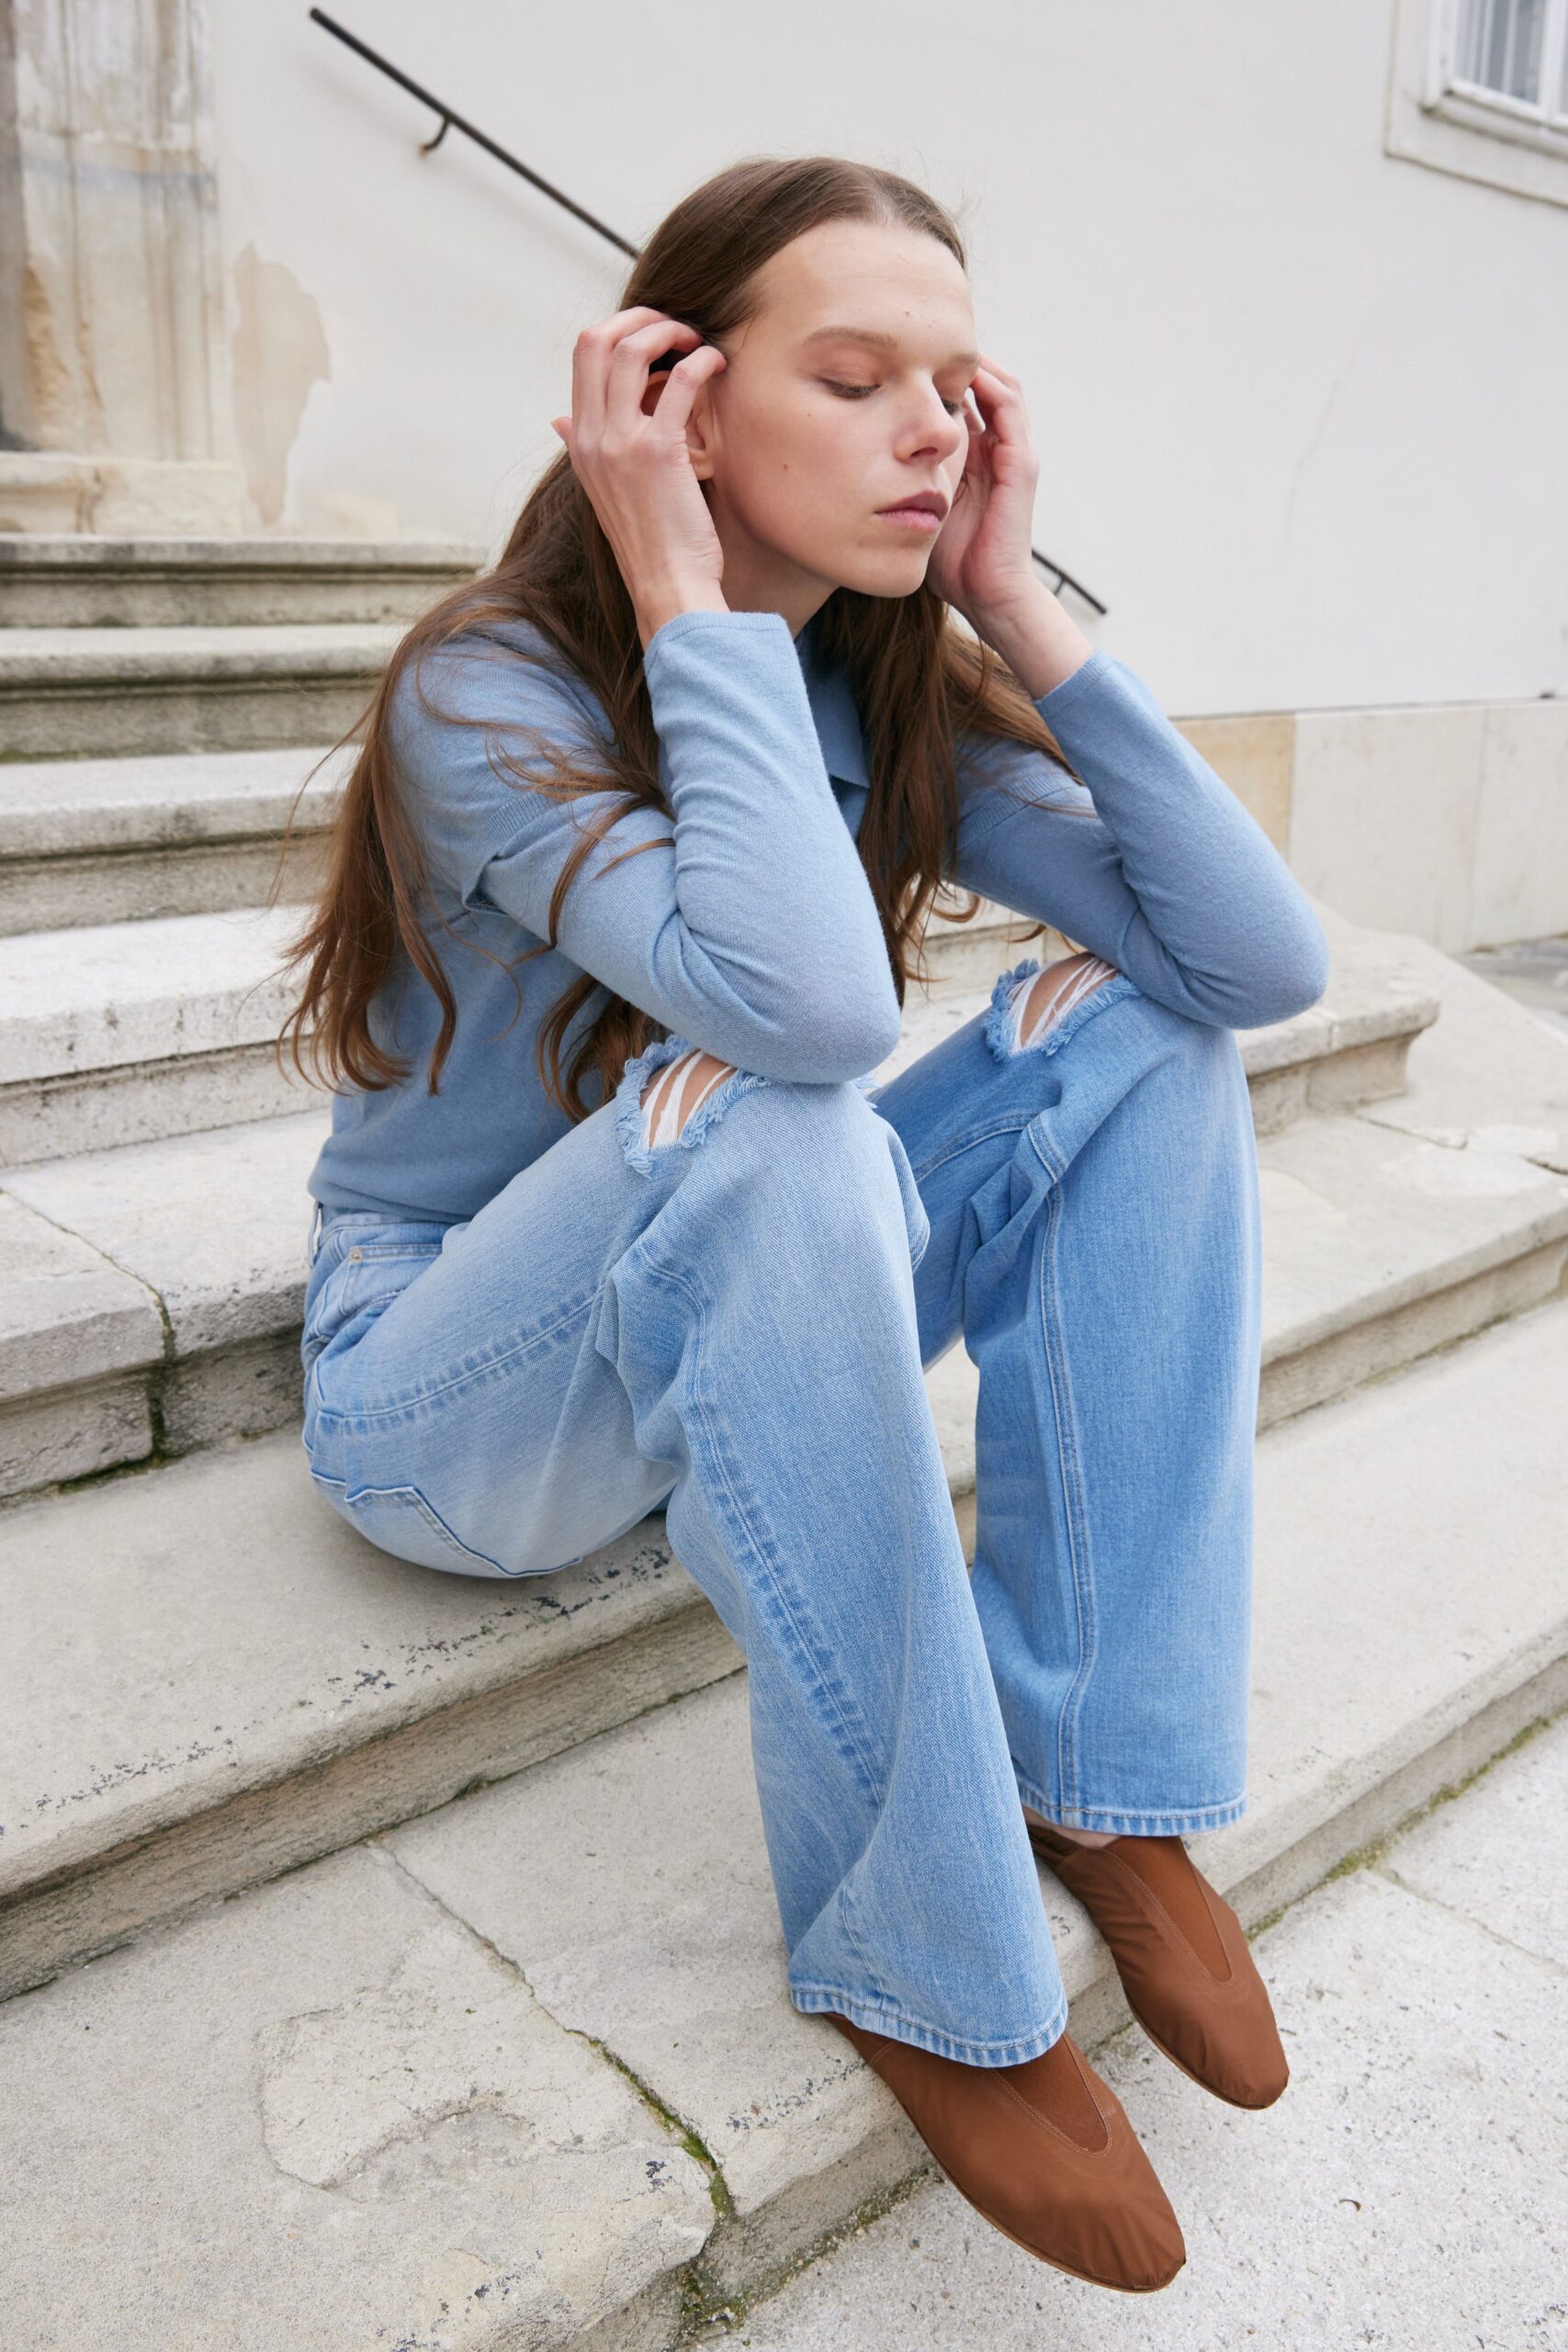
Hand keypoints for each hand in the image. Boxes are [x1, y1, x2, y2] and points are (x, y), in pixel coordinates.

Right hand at [551, 307, 729, 641]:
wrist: (668, 588)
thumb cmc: (650, 543)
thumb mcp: (602, 492)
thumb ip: (582, 449)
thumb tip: (560, 419)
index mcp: (579, 442)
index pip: (583, 355)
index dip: (619, 328)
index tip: (652, 333)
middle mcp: (592, 437)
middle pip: (598, 339)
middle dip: (640, 317)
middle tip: (676, 325)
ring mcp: (621, 443)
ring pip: (632, 350)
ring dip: (669, 331)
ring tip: (697, 341)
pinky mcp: (659, 452)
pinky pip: (680, 381)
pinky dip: (701, 361)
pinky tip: (717, 364)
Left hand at [924, 353, 1041, 627]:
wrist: (987, 595)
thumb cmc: (952, 562)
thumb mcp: (919, 506)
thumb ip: (904, 477)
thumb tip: (863, 453)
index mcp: (978, 458)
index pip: (966, 401)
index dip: (940, 378)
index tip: (905, 360)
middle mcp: (999, 449)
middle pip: (987, 384)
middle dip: (959, 361)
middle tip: (924, 339)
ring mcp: (1015, 454)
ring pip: (1003, 387)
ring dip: (977, 363)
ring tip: (943, 344)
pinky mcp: (1021, 464)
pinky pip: (1009, 409)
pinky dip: (989, 385)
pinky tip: (962, 372)